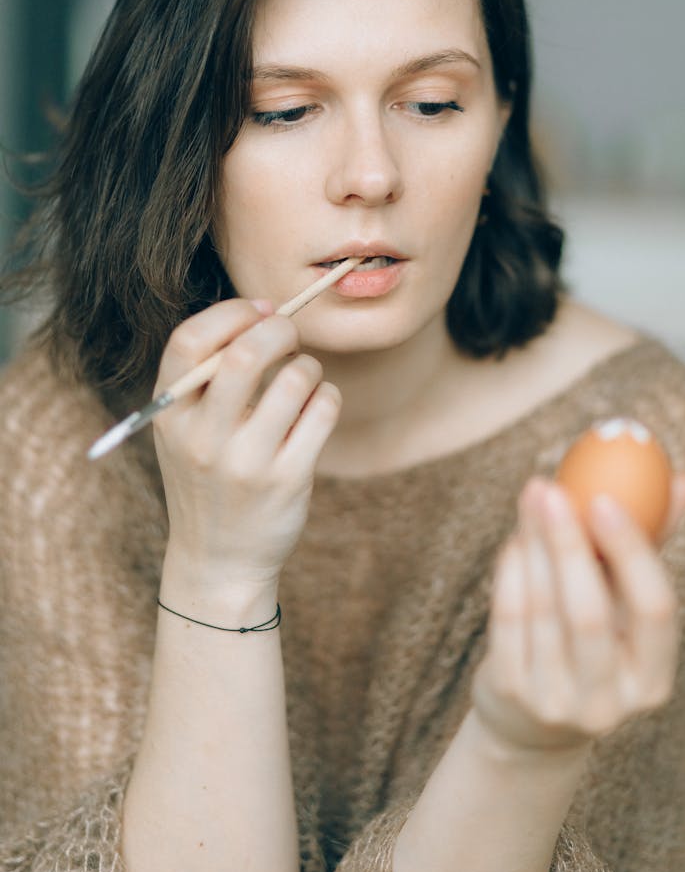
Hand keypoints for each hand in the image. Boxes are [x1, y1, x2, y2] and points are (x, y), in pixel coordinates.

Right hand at [152, 298, 341, 604]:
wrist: (218, 560)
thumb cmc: (207, 476)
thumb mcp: (184, 430)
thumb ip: (207, 377)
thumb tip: (264, 313)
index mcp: (170, 416)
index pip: (189, 342)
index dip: (230, 314)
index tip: (257, 311)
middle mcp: (203, 438)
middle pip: (245, 354)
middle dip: (277, 329)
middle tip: (288, 334)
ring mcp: (246, 462)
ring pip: (294, 379)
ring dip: (308, 366)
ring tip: (303, 377)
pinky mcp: (287, 480)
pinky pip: (323, 410)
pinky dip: (327, 395)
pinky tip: (317, 405)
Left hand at [471, 473, 684, 756]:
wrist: (532, 724)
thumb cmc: (594, 641)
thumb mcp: (626, 607)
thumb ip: (651, 545)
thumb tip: (681, 479)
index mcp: (654, 678)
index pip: (657, 610)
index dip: (633, 552)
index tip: (606, 498)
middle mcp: (609, 701)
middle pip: (589, 612)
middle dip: (567, 542)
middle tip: (551, 488)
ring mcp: (555, 701)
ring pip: (541, 609)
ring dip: (533, 544)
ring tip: (532, 498)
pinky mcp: (511, 692)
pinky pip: (507, 618)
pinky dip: (510, 571)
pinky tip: (515, 539)